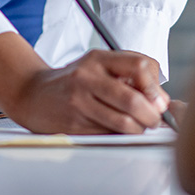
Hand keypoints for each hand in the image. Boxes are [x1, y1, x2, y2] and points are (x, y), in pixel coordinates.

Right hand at [8, 49, 170, 134]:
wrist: (33, 93)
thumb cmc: (74, 81)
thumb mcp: (98, 65)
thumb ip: (129, 75)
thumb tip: (162, 100)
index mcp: (98, 57)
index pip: (139, 66)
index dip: (155, 87)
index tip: (159, 100)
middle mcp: (88, 76)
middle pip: (134, 100)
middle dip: (152, 116)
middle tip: (154, 120)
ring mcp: (79, 101)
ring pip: (124, 123)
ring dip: (139, 130)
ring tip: (138, 127)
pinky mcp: (74, 123)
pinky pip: (109, 134)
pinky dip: (121, 136)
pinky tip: (117, 130)